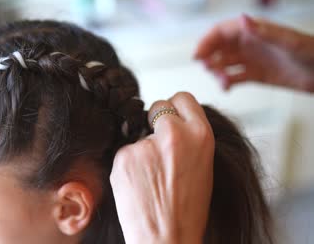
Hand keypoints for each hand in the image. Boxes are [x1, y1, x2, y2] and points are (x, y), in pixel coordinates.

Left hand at [110, 92, 213, 243]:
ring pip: (138, 133)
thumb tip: (168, 122)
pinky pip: (125, 151)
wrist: (167, 239)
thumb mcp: (203, 167)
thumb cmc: (187, 210)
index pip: (182, 98)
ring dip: (141, 149)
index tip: (169, 117)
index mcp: (201, 135)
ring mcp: (146, 145)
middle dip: (155, 121)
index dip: (175, 108)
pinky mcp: (124, 157)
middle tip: (158, 149)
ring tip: (151, 178)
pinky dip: (128, 164)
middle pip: (157, 106)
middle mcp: (174, 134)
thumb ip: (189, 139)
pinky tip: (138, 184)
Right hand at [194, 15, 313, 91]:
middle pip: (218, 48)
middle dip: (209, 58)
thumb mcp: (288, 41)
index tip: (197, 55)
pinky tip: (226, 88)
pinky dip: (226, 83)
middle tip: (209, 70)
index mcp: (253, 31)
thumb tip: (242, 18)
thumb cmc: (311, 53)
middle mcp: (248, 44)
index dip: (206, 41)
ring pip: (223, 64)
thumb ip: (264, 31)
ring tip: (222, 82)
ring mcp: (250, 59)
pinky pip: (234, 77)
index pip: (221, 32)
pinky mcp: (254, 75)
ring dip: (217, 72)